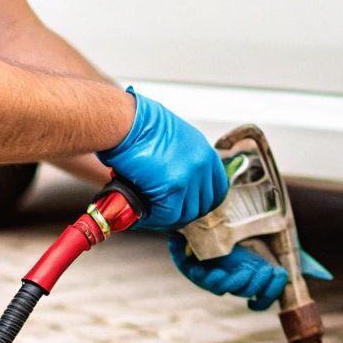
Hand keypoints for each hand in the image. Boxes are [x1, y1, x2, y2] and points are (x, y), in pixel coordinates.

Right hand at [97, 87, 227, 228]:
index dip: (203, 201)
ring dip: (167, 216)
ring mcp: (190, 177)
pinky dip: (155, 219)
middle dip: (184, 211)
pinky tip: (143, 214)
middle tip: (165, 212)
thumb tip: (174, 183)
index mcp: (204, 152)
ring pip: (186, 213)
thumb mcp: (172, 138)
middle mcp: (202, 164)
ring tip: (150, 212)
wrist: (124, 123)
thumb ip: (181, 160)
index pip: (218, 188)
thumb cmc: (139, 125)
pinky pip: (168, 215)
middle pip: (204, 204)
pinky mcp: (173, 188)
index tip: (189, 205)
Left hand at [167, 233, 332, 310]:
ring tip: (243, 271)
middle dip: (256, 285)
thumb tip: (324, 276)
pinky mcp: (188, 261)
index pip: (260, 298)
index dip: (268, 295)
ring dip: (234, 283)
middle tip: (265, 271)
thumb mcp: (277, 237)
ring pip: (221, 288)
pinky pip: (196, 276)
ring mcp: (210, 269)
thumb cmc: (245, 218)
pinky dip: (207, 276)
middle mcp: (231, 274)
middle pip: (243, 292)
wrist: (218, 199)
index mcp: (250, 272)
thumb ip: (299, 256)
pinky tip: (218, 269)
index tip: (278, 278)